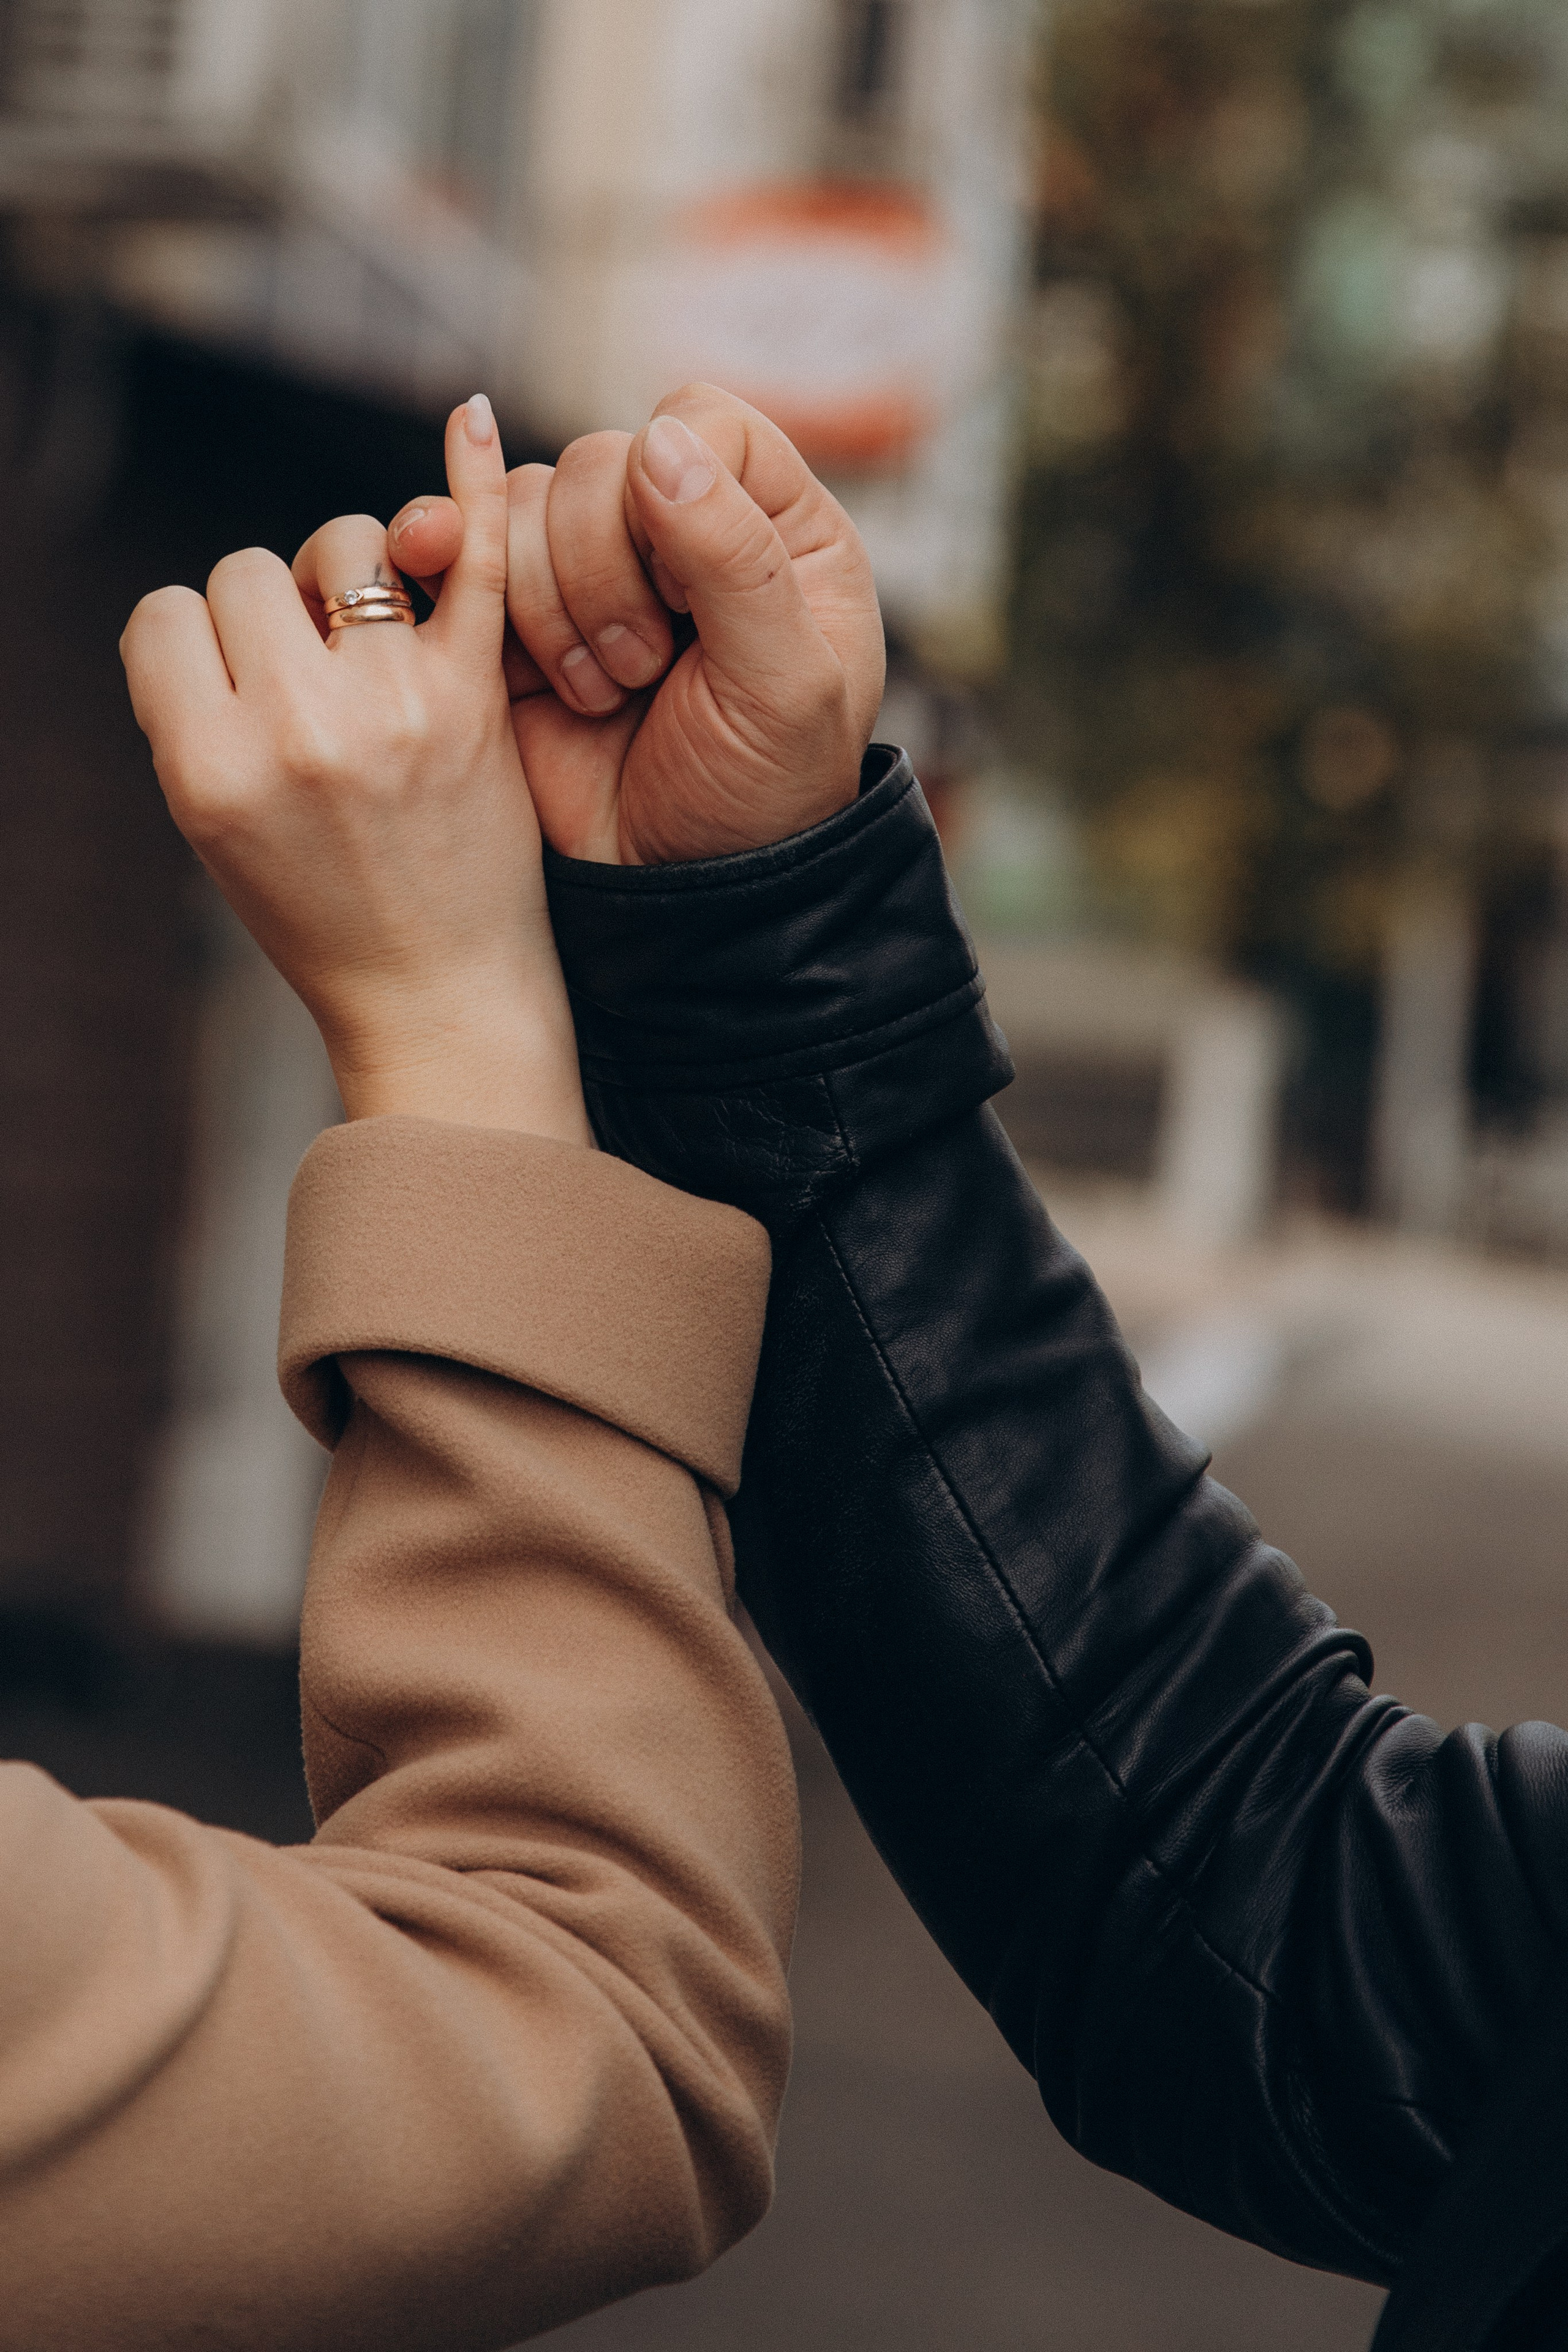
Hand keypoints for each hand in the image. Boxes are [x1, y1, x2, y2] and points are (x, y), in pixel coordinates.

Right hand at [121, 396, 590, 1145]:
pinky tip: (467, 420)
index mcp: (211, 763)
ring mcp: (395, 710)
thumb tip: (206, 604)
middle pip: (249, 569)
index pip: (169, 612)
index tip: (237, 688)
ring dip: (346, 574)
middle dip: (272, 609)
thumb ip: (195, 712)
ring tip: (368, 642)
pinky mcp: (477, 703)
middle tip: (311, 679)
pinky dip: (473, 486)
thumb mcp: (214, 825)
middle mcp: (298, 728)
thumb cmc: (320, 913)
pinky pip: (474, 566)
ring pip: (344, 545)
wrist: (438, 994)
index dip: (199, 641)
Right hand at [386, 384, 886, 865]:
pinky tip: (495, 641)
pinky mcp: (518, 620)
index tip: (682, 600)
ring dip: (549, 606)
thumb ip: (736, 558)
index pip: (700, 424)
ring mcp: (594, 572)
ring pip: (521, 503)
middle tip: (642, 673)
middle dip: (602, 573)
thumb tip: (656, 445)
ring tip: (600, 694)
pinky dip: (465, 584)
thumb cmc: (757, 799)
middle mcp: (683, 532)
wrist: (677, 897)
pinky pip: (466, 553)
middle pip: (596, 462)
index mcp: (778, 529)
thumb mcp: (785, 688)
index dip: (668, 493)